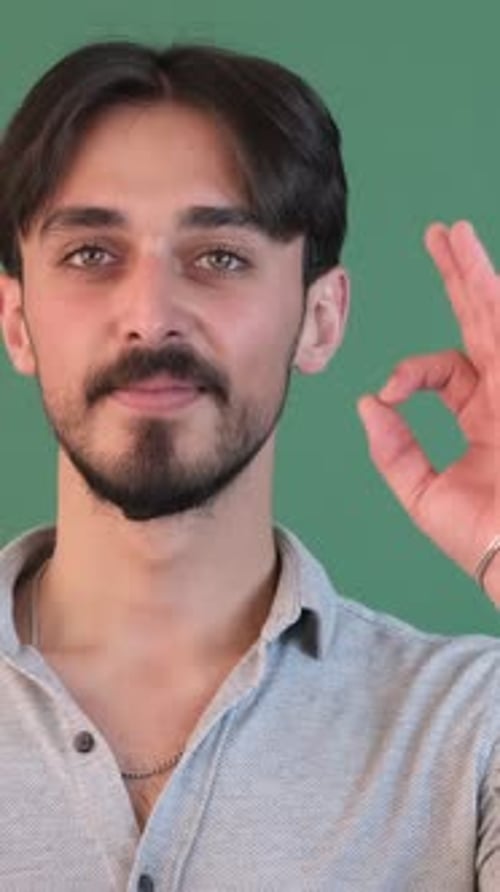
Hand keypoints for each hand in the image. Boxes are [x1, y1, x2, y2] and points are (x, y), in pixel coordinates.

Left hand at [357, 221, 499, 602]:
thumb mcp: (425, 495)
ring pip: (498, 317)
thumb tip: (367, 403)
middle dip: (459, 279)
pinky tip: (481, 272)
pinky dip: (495, 305)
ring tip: (454, 234)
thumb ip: (394, 451)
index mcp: (485, 416)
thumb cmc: (485, 540)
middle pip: (481, 323)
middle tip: (439, 236)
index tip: (391, 389)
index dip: (412, 370)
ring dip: (477, 274)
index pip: (446, 369)